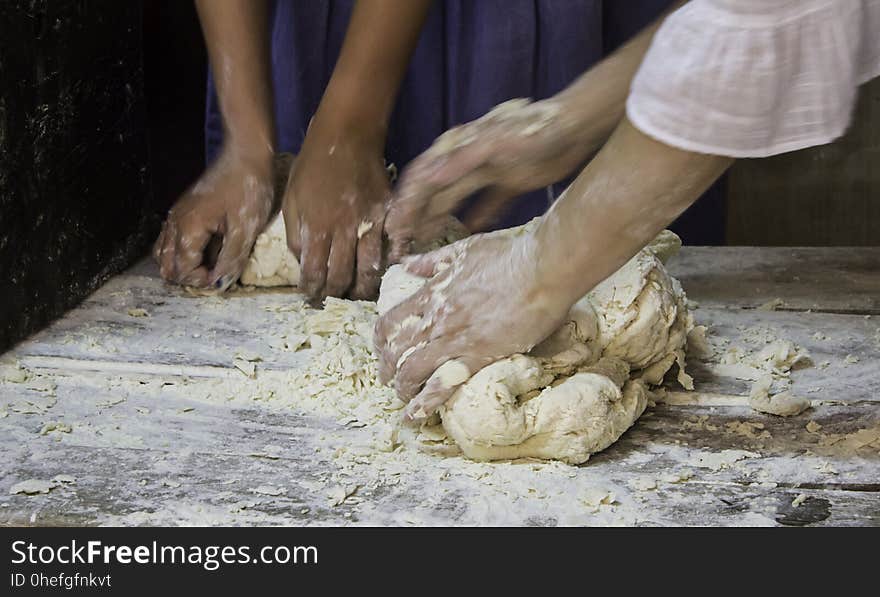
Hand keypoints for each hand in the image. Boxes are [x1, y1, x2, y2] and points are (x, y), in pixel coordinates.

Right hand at [154, 148, 275, 289]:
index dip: (202, 280)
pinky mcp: (183, 211)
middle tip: (216, 275)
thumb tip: (219, 284)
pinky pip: (171, 240)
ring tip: (210, 267)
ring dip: (183, 266)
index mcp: (188, 228)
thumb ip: (231, 259)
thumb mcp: (245, 229)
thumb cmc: (247, 189)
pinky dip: (182, 253)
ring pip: (164, 254)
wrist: (245, 157)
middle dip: (190, 277)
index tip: (223, 278)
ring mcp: (176, 216)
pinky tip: (205, 252)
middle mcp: (175, 223)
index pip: (182, 270)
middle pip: (167, 266)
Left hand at [282, 129, 387, 300]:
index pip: (314, 273)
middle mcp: (344, 229)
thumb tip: (304, 264)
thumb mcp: (291, 199)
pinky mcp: (389, 214)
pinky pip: (394, 246)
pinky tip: (386, 272)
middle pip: (343, 276)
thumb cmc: (313, 166)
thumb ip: (295, 235)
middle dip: (337, 294)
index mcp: (317, 227)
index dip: (312, 291)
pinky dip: (391, 263)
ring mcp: (370, 223)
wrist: (347, 136)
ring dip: (364, 287)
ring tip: (359, 295)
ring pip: (370, 268)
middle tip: (335, 300)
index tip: (311, 298)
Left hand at [374, 225, 575, 419]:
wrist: (542, 268)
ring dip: (402, 388)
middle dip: (387, 369)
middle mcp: (437, 319)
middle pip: (396, 351)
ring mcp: (456, 340)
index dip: (381, 340)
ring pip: (412, 371)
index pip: (390, 322)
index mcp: (432, 293)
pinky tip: (416, 414)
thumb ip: (431, 261)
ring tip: (402, 397)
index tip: (382, 349)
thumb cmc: (508, 255)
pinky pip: (443, 385)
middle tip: (387, 379)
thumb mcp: (462, 250)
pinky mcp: (479, 357)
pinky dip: (426, 402)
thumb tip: (406, 265)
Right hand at [385, 97, 596, 261]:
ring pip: (454, 199)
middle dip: (414, 215)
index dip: (405, 202)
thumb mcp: (497, 144)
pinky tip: (466, 236)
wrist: (574, 126)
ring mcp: (488, 172)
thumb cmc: (535, 131)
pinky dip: (474, 220)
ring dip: (436, 219)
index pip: (423, 178)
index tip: (392, 227)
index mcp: (461, 149)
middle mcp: (469, 160)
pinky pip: (485, 205)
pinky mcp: (510, 181)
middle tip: (400, 241)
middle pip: (434, 191)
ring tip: (423, 241)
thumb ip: (462, 160)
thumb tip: (428, 178)